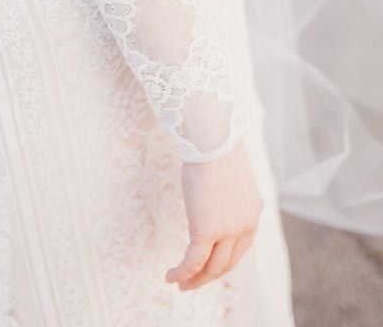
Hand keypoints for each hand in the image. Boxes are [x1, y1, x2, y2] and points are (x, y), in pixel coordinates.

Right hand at [166, 140, 262, 290]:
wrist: (212, 140)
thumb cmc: (215, 148)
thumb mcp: (228, 177)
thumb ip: (225, 196)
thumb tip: (211, 200)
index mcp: (252, 213)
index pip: (240, 248)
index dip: (222, 260)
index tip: (206, 265)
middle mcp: (246, 225)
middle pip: (227, 263)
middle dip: (208, 276)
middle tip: (191, 282)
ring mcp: (228, 230)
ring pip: (212, 268)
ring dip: (194, 279)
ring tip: (179, 283)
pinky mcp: (207, 230)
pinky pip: (193, 261)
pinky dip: (182, 272)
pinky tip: (170, 275)